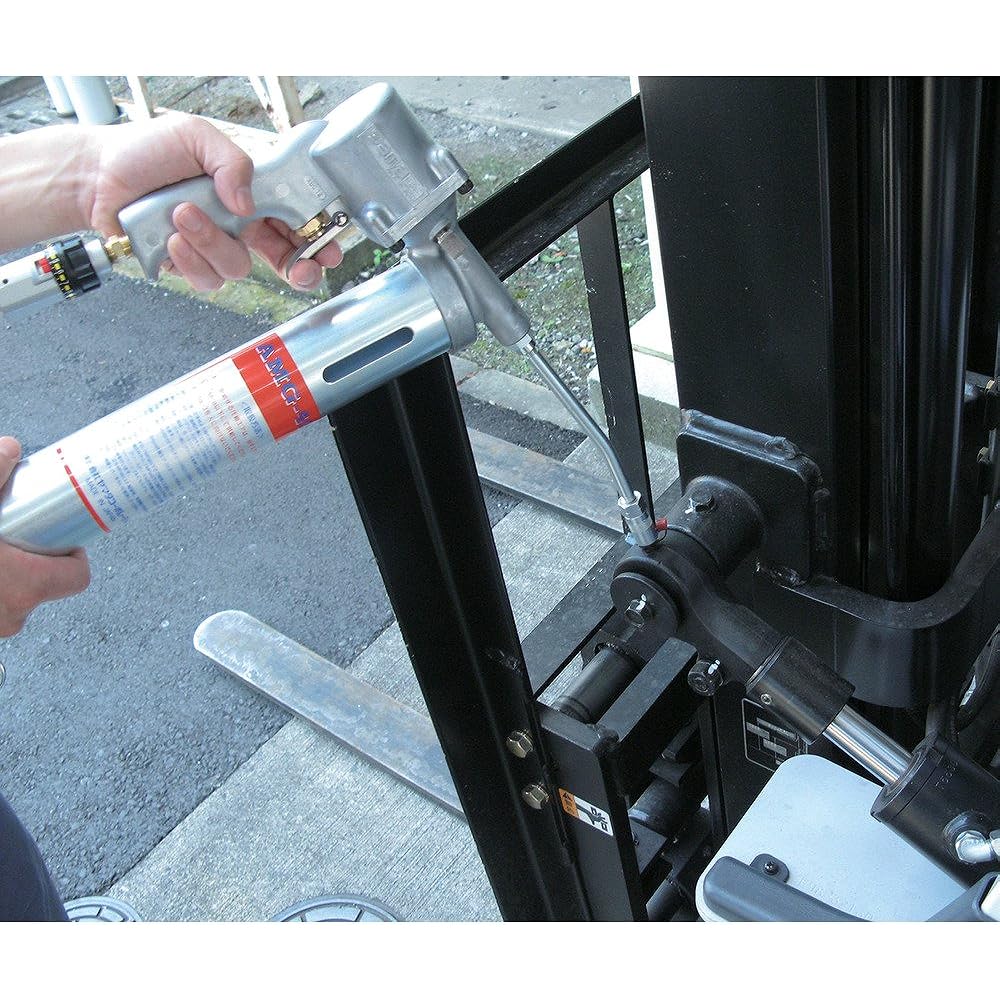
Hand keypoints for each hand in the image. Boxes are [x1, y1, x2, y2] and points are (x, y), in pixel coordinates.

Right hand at [0, 438, 89, 637]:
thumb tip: (10, 448)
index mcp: (27, 585)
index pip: (77, 576)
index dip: (72, 555)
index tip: (58, 536)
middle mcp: (13, 614)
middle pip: (43, 585)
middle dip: (29, 559)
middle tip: (13, 534)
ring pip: (12, 598)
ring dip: (3, 575)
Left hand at [84, 115, 341, 291]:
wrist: (95, 177)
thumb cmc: (143, 152)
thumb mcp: (194, 136)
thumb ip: (231, 162)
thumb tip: (248, 202)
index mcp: (250, 195)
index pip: (296, 220)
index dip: (319, 238)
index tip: (330, 249)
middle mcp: (238, 226)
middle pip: (285, 260)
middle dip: (299, 269)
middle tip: (300, 269)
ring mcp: (215, 248)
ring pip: (238, 267)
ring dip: (212, 241)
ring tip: (183, 213)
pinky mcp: (190, 266)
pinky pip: (206, 278)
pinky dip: (188, 256)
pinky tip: (170, 236)